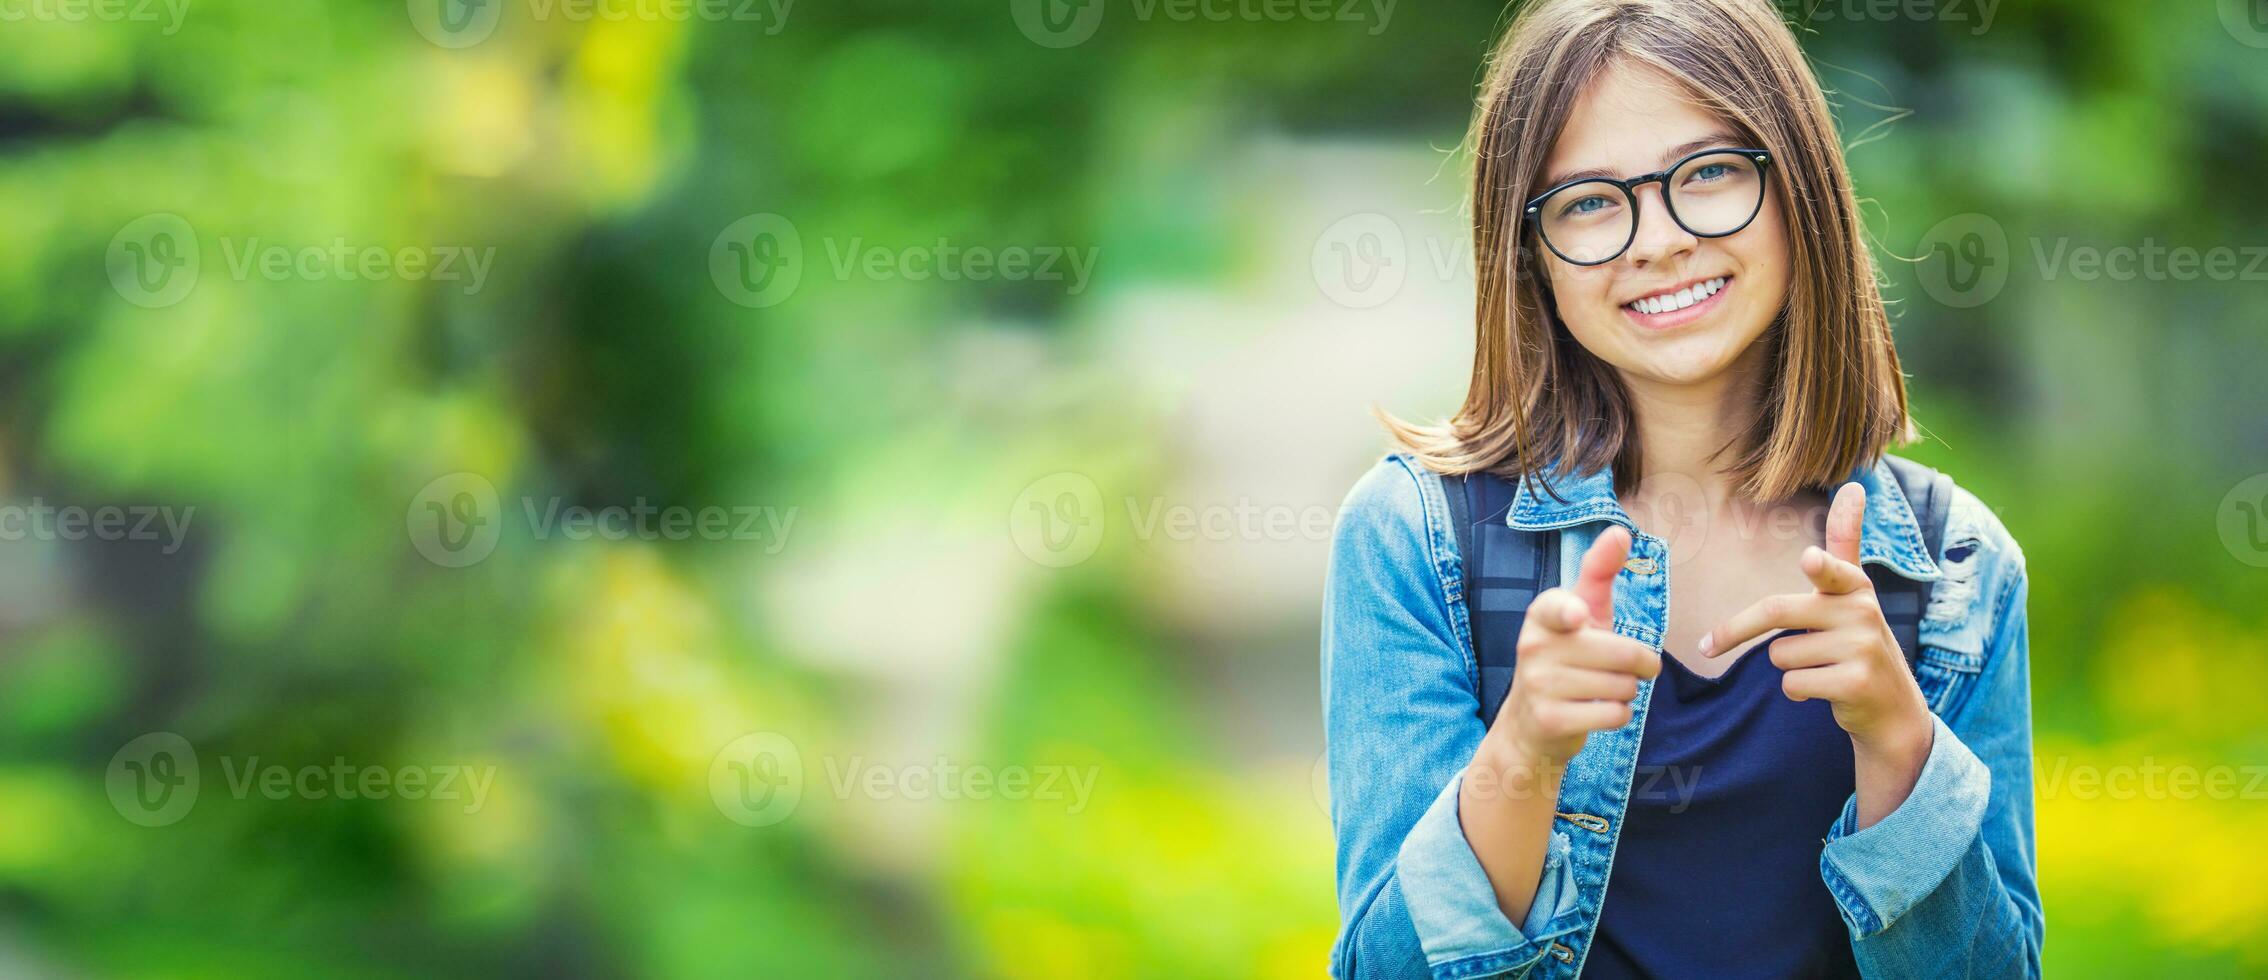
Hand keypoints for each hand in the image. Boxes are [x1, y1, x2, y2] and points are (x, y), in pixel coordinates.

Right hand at [1492, 526, 1661, 769]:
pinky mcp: (1550, 720)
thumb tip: (1620, 530)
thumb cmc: (1567, 659)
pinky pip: (1615, 715)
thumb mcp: (1582, 614)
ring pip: (1622, 686)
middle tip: (1633, 668)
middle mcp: (1533, 647)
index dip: (1570, 612)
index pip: (1557, 607)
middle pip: (1622, 654)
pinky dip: (1619, 715)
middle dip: (1643, 665)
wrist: (1530, 725)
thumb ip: (1599, 573)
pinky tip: (1598, 712)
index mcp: (1541, 616)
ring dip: (1628, 691)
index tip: (1577, 616)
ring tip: (1604, 690)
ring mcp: (1538, 685)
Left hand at [1698, 483, 1930, 756]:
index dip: (1820, 567)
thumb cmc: (1857, 642)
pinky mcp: (1855, 683)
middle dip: (1734, 631)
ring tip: (1822, 668)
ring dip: (1789, 667)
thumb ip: (1844, 545)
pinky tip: (1825, 689)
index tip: (1810, 561)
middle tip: (1705, 646)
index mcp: (1855, 585)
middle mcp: (1862, 612)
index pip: (1834, 570)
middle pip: (1775, 612)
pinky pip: (1792, 683)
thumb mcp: (1852, 593)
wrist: (1894, 709)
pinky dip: (1798, 691)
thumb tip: (1853, 486)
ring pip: (1779, 654)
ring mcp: (1862, 649)